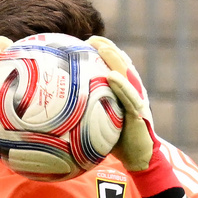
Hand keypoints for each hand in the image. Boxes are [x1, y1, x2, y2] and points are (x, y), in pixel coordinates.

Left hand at [86, 36, 156, 171]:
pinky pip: (130, 97)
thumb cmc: (117, 143)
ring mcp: (138, 101)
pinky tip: (111, 76)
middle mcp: (133, 93)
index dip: (104, 52)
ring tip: (103, 47)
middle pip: (122, 64)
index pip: (115, 66)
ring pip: (127, 74)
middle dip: (108, 49)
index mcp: (124, 93)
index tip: (87, 41)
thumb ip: (86, 114)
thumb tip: (57, 113)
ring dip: (115, 59)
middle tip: (92, 38)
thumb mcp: (99, 124)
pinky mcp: (140, 114)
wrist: (139, 160)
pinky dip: (121, 85)